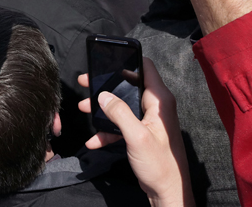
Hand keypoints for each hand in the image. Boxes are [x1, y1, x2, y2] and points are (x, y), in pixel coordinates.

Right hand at [78, 58, 194, 206]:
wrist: (168, 192)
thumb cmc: (160, 165)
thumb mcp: (137, 137)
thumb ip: (119, 113)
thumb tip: (103, 96)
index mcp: (159, 101)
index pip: (146, 68)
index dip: (128, 60)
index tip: (108, 60)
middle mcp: (155, 106)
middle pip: (128, 85)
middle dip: (106, 86)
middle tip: (86, 82)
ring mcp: (148, 120)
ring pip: (122, 105)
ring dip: (103, 109)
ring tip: (83, 108)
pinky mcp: (141, 132)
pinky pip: (122, 124)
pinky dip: (108, 130)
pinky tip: (94, 140)